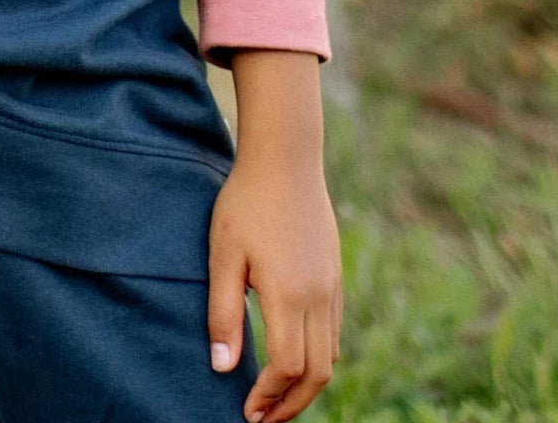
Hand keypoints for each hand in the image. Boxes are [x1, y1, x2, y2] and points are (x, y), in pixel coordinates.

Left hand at [207, 154, 341, 421]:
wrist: (286, 160)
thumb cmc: (245, 204)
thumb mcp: (223, 255)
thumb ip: (223, 314)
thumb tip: (222, 368)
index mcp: (289, 295)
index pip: (287, 367)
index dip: (268, 397)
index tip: (246, 410)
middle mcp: (319, 297)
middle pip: (317, 373)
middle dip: (292, 404)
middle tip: (264, 419)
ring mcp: (332, 287)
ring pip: (330, 356)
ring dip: (307, 384)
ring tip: (277, 396)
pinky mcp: (335, 276)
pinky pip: (333, 331)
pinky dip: (317, 356)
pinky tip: (294, 356)